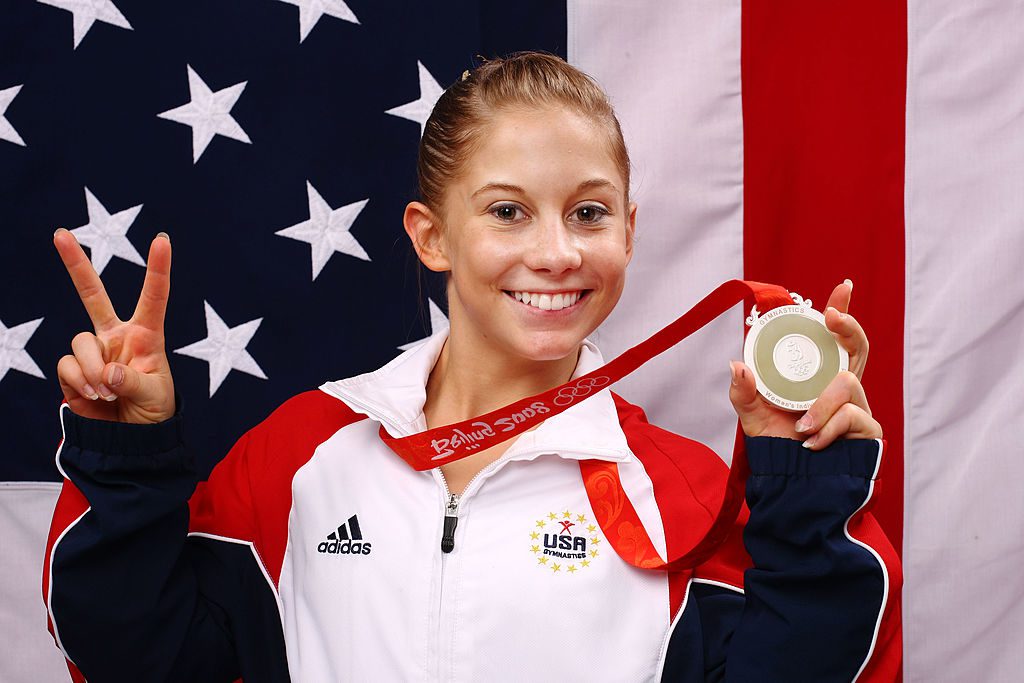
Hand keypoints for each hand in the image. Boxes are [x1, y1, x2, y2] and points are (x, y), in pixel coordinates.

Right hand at [54, 229, 175, 423]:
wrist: (131, 440)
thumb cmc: (153, 412)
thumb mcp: (156, 396)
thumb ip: (135, 382)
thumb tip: (108, 374)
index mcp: (146, 335)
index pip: (153, 297)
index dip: (157, 268)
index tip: (162, 239)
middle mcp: (116, 337)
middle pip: (92, 294)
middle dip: (76, 264)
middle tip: (60, 233)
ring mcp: (92, 352)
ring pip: (79, 342)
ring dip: (92, 369)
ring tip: (108, 392)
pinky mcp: (72, 371)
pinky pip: (67, 367)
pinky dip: (80, 382)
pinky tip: (94, 396)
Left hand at [728, 279, 881, 449]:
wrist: (791, 487)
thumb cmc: (778, 448)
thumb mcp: (752, 417)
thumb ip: (744, 392)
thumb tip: (736, 364)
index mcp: (818, 378)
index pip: (834, 340)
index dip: (843, 311)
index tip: (842, 287)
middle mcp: (842, 388)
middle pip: (858, 347)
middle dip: (848, 327)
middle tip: (833, 318)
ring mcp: (859, 408)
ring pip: (848, 382)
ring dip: (821, 404)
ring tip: (801, 428)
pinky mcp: (869, 431)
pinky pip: (851, 416)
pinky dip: (827, 429)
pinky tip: (812, 443)